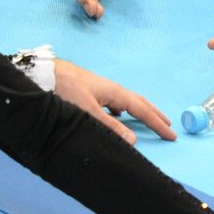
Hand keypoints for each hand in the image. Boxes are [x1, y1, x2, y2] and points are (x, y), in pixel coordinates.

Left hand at [53, 58, 174, 143]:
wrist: (43, 74)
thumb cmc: (65, 89)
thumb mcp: (88, 111)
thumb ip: (110, 126)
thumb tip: (133, 140)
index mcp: (114, 93)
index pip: (142, 110)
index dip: (157, 123)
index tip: (171, 135)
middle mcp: (110, 89)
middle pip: (139, 102)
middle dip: (154, 114)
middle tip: (168, 125)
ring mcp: (100, 89)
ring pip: (126, 102)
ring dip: (139, 111)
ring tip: (146, 120)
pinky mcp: (90, 91)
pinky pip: (113, 102)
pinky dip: (122, 110)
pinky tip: (116, 115)